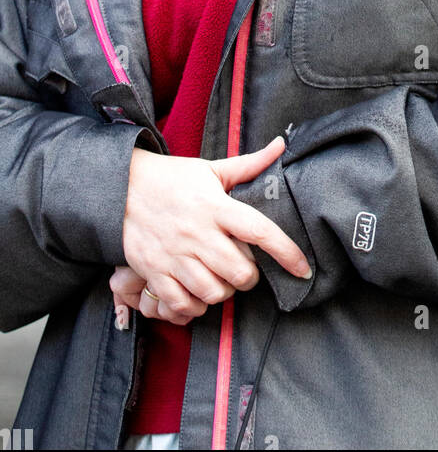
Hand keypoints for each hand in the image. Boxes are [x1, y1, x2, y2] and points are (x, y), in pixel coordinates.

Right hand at [120, 136, 310, 325]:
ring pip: (214, 292)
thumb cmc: (172, 180)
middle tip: (243, 268)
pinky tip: (198, 293)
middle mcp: (197, 233)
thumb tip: (280, 145)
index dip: (287, 252)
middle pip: (240, 272)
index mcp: (215, 206)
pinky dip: (196, 306)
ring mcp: (174, 255)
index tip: (303, 269)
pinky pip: (183, 304)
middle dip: (249, 277)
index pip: (260, 231)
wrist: (120, 188)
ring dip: (223, 292)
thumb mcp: (210, 169)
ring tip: (220, 280)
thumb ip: (249, 164)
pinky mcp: (154, 272)